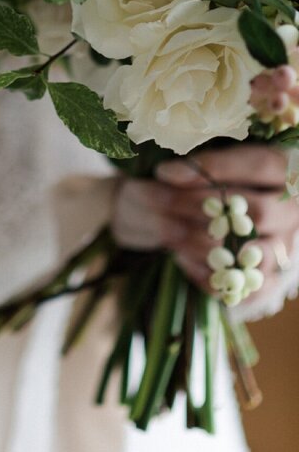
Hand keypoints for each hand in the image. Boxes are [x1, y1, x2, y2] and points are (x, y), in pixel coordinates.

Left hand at [111, 145, 298, 300]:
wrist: (256, 212)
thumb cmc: (237, 180)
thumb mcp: (231, 161)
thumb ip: (208, 165)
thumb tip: (167, 173)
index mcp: (288, 174)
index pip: (258, 166)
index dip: (212, 169)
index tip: (166, 173)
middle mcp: (295, 214)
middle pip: (257, 213)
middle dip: (205, 208)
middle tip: (166, 203)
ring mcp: (288, 250)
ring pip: (255, 254)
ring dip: (209, 247)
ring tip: (173, 237)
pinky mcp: (275, 280)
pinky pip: (248, 291)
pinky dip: (213, 279)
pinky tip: (183, 262)